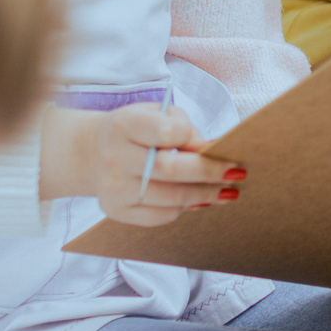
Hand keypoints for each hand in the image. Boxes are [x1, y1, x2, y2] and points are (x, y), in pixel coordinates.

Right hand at [40, 102, 242, 225]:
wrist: (93, 152)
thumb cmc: (137, 130)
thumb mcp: (157, 114)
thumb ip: (184, 127)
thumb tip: (214, 150)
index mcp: (124, 124)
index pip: (166, 132)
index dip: (195, 139)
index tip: (222, 145)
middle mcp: (114, 157)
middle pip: (170, 170)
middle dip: (209, 173)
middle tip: (237, 174)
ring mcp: (112, 187)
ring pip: (169, 198)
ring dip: (204, 196)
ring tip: (227, 192)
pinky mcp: (115, 210)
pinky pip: (159, 216)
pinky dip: (184, 209)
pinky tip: (200, 201)